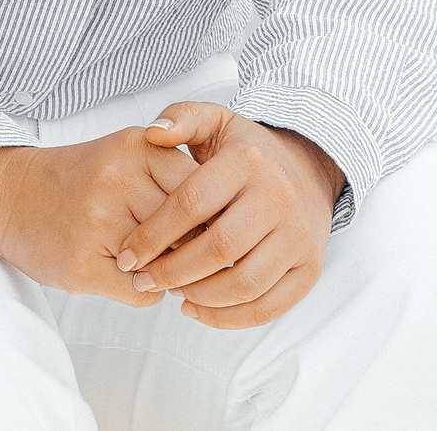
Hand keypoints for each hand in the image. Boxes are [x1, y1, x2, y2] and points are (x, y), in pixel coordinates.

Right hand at [0, 128, 197, 305]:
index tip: (214, 228)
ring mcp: (97, 223)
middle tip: (186, 253)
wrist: (9, 195)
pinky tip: (127, 275)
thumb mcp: (129, 156)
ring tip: (154, 262)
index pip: (203, 191)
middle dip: (194, 247)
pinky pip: (141, 292)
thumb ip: (175, 177)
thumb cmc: (81, 178)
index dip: (213, 215)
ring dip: (170, 271)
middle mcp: (118, 180)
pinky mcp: (81, 264)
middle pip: (190, 229)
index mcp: (138, 146)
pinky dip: (145, 292)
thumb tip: (228, 227)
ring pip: (169, 263)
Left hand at [114, 103, 344, 329]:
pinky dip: (228, 318)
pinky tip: (197, 309)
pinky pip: (267, 306)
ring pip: (243, 283)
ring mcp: (298, 236)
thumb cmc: (249, 153)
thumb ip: (181, 118)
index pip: (191, 204)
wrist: (309, 171)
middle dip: (171, 271)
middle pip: (217, 248)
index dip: (153, 234)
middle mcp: (279, 197)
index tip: (127, 255)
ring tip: (172, 292)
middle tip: (143, 280)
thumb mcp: (217, 122)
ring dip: (199, 296)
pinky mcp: (309, 267)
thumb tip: (153, 132)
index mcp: (248, 161)